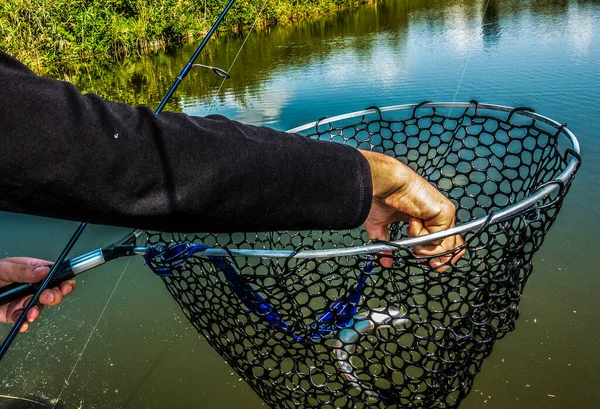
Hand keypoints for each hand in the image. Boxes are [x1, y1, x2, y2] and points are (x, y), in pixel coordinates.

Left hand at [0, 257, 75, 331]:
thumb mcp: (4, 268)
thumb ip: (23, 270)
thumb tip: (44, 271)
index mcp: (32, 271)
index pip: (56, 274)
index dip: (64, 280)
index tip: (65, 286)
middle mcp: (31, 286)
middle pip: (52, 292)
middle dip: (53, 297)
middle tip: (47, 298)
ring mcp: (23, 300)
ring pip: (38, 308)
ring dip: (37, 312)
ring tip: (31, 314)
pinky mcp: (14, 314)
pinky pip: (22, 319)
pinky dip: (23, 323)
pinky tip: (23, 323)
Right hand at [360, 150, 464, 270]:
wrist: (384, 184)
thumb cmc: (381, 198)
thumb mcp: (381, 228)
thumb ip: (387, 245)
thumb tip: (385, 262)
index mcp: (427, 220)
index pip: (443, 244)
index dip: (440, 258)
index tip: (431, 266)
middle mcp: (438, 217)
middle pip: (452, 248)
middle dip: (437, 259)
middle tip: (418, 253)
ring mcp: (444, 215)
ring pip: (444, 247)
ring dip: (422, 245)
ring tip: (410, 228)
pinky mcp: (446, 212)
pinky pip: (438, 238)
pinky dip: (421, 235)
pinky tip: (413, 220)